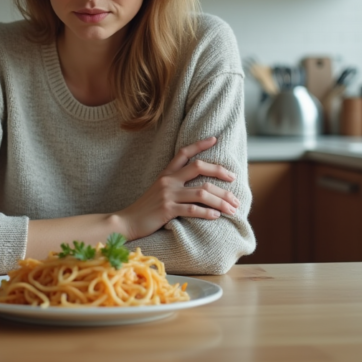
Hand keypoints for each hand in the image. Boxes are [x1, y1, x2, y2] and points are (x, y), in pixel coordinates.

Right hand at [114, 136, 239, 240]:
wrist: (127, 222)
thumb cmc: (146, 208)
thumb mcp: (159, 190)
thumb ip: (175, 184)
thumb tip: (198, 186)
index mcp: (166, 174)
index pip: (184, 153)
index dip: (200, 144)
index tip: (215, 139)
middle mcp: (168, 180)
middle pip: (199, 168)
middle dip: (220, 172)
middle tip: (234, 179)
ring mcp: (168, 194)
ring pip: (201, 192)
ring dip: (221, 199)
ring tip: (233, 208)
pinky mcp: (167, 210)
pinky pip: (192, 209)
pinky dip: (207, 213)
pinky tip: (217, 216)